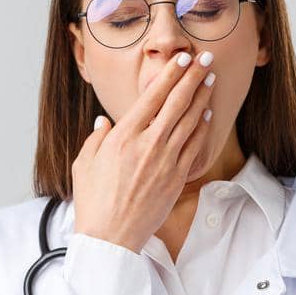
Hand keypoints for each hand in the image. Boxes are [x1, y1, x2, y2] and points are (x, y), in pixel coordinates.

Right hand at [72, 50, 217, 251]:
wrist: (111, 235)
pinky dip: (202, 128)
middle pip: (177, 102)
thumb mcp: (84, 163)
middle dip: (193, 77)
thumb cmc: (94, 200)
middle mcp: (148, 143)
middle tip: (206, 59)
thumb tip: (105, 121)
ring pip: (190, 121)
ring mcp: (166, 160)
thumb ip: (97, 138)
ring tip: (211, 79)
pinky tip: (207, 115)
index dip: (169, 75)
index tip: (180, 59)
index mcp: (124, 135)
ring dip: (202, 98)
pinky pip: (194, 146)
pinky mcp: (177, 176)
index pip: (152, 97)